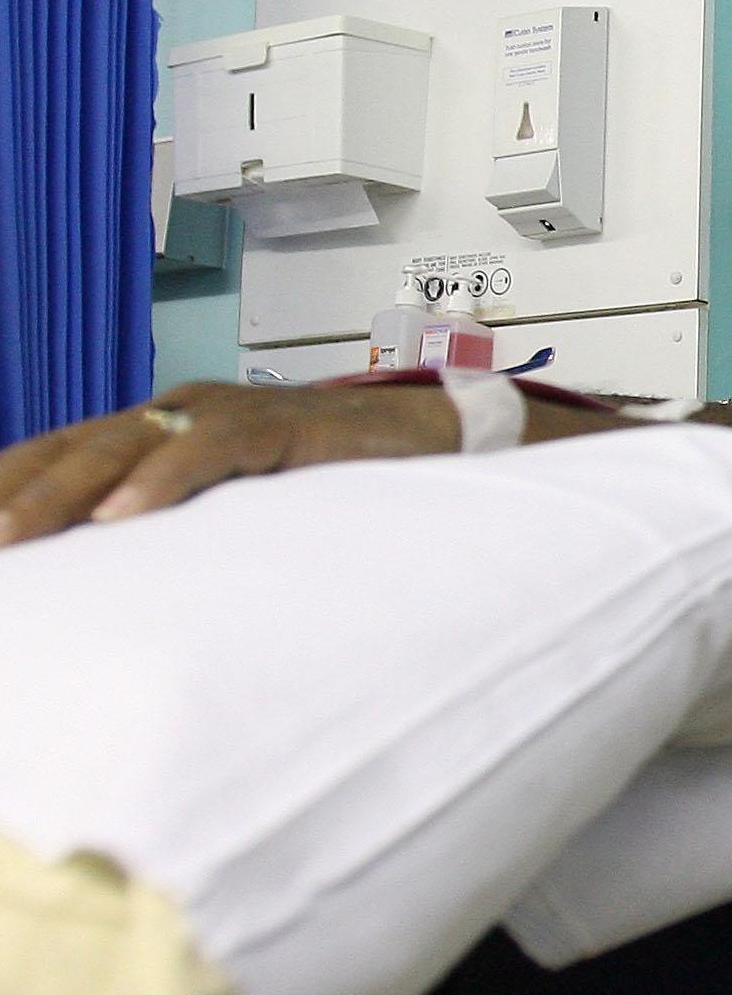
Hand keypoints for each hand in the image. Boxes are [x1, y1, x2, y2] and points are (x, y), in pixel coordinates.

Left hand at [0, 382, 459, 547]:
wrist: (427, 439)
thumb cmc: (329, 482)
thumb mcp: (233, 507)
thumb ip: (175, 526)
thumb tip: (109, 583)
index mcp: (161, 428)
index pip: (59, 451)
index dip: (9, 484)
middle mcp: (182, 411)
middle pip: (76, 447)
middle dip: (16, 493)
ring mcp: (228, 412)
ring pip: (127, 441)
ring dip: (65, 491)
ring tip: (16, 534)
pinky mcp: (280, 424)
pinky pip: (211, 448)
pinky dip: (163, 479)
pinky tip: (123, 512)